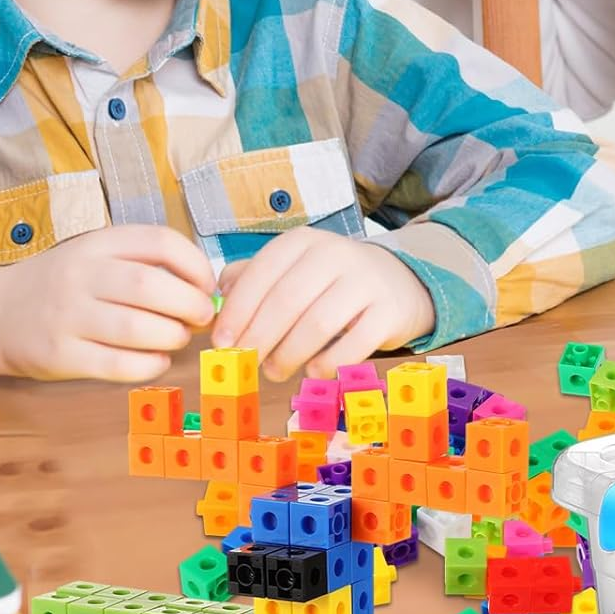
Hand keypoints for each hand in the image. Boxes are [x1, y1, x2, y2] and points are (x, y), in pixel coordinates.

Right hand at [0, 225, 216, 382]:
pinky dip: (149, 365)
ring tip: (177, 338)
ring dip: (172, 337)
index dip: (195, 265)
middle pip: (150, 286)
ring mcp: (67, 316)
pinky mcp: (60, 355)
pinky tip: (157, 360)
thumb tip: (207, 287)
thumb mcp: (97, 256)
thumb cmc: (64, 285)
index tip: (208, 284)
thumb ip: (144, 263)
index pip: (159, 241)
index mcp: (97, 244)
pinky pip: (118, 364)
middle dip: (190, 304)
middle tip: (201, 316)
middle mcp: (80, 275)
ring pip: (137, 328)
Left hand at [210, 230, 435, 381]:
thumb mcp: (293, 268)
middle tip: (246, 362)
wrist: (398, 281)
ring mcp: (366, 282)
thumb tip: (216, 300)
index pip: (263, 272)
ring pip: (318, 324)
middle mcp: (336, 254)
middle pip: (288, 300)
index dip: (237, 310)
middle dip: (259, 337)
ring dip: (289, 355)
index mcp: (304, 242)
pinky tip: (313, 370)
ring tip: (275, 371)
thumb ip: (253, 278)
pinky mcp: (388, 312)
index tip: (221, 342)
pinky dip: (327, 363)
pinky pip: (353, 345)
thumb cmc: (331, 281)